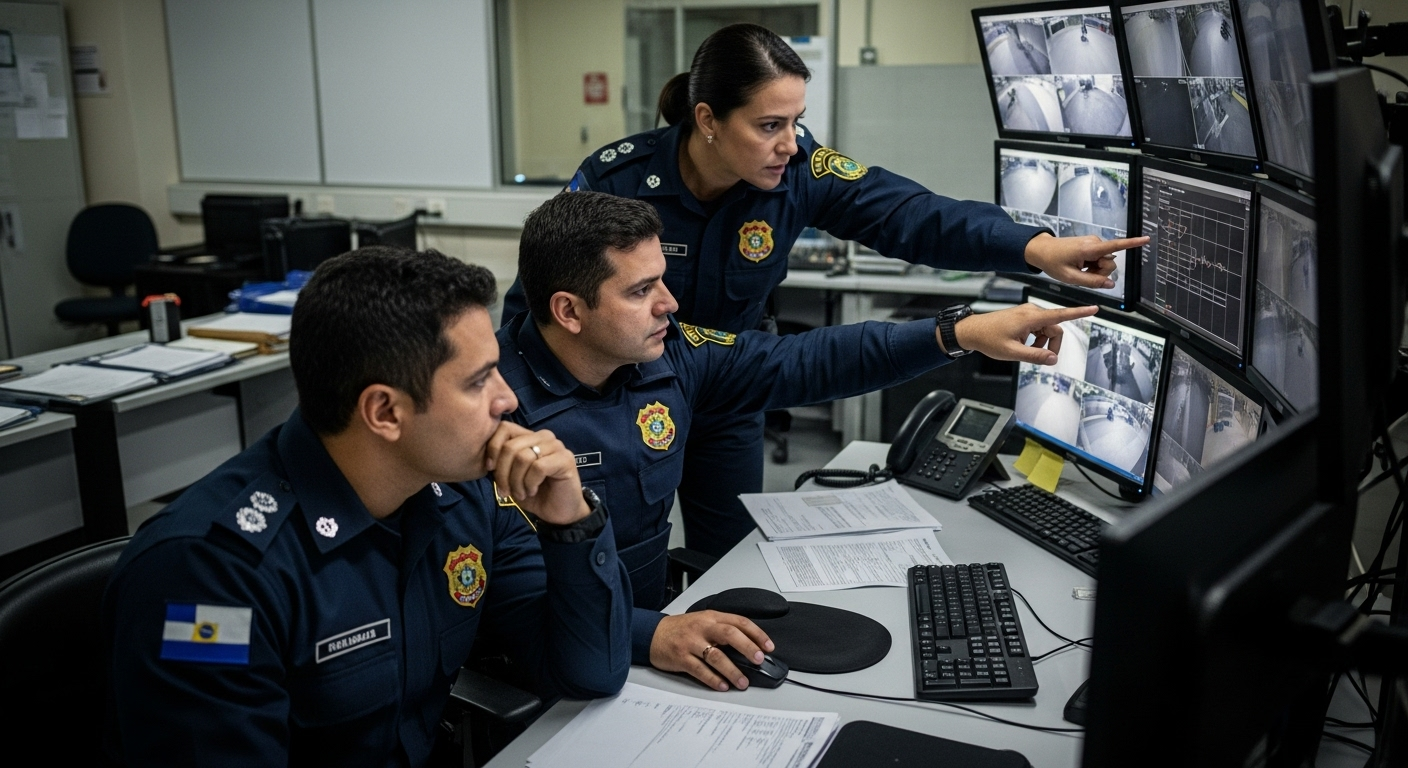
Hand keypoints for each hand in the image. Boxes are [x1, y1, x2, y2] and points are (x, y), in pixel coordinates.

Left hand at [484, 421, 588, 524]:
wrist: (559, 512)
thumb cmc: (533, 494)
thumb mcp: (511, 477)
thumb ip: (500, 463)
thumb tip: (487, 460)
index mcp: (529, 436)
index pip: (504, 428)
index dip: (493, 448)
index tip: (490, 469)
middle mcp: (544, 437)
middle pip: (511, 446)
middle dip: (502, 472)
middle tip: (505, 491)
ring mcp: (557, 446)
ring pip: (523, 457)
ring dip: (516, 481)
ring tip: (521, 493)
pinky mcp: (565, 459)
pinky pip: (538, 467)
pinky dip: (530, 483)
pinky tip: (532, 491)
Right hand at [649, 611, 775, 690]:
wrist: (653, 634)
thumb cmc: (682, 629)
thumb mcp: (704, 622)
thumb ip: (724, 630)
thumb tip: (750, 648)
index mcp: (712, 618)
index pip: (739, 622)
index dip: (756, 634)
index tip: (769, 646)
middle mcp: (703, 628)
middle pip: (730, 634)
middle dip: (748, 647)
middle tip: (760, 659)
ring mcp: (691, 643)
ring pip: (716, 655)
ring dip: (732, 670)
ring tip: (742, 682)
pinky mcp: (681, 657)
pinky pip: (700, 669)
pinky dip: (713, 679)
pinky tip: (722, 685)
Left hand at [952, 302, 1097, 364]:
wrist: (972, 331)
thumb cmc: (988, 339)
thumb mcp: (1013, 352)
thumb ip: (1035, 356)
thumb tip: (1053, 359)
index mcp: (1030, 318)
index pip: (1060, 315)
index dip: (1079, 313)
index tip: (1094, 308)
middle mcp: (1031, 312)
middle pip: (1055, 328)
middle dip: (1052, 344)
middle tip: (1042, 357)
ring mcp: (1028, 313)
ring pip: (1047, 329)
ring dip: (1043, 342)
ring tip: (1027, 351)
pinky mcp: (1024, 316)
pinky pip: (1039, 327)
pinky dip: (1037, 338)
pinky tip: (1024, 345)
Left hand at [1023, 232, 1147, 289]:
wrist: (1042, 250)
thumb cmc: (1053, 263)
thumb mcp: (1071, 278)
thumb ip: (1092, 282)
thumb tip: (1111, 284)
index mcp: (1089, 249)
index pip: (1115, 246)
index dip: (1132, 243)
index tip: (1147, 239)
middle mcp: (1094, 243)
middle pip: (1110, 263)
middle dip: (1101, 272)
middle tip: (1082, 273)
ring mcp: (1094, 243)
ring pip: (1105, 262)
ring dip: (1095, 270)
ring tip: (1079, 268)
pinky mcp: (1092, 245)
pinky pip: (1099, 259)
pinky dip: (1092, 266)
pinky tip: (1080, 265)